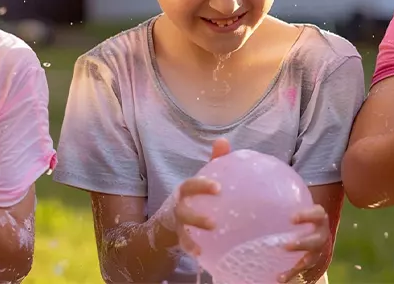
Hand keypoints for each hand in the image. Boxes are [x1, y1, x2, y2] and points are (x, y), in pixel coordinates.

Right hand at [174, 138, 230, 254]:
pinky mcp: (180, 239)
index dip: (202, 186)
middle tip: (213, 223)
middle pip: (183, 212)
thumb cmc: (194, 194)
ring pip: (183, 231)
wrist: (170, 218)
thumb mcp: (202, 178)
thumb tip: (223, 140)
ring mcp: (178, 225)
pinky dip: (192, 248)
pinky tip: (202, 254)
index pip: (191, 186)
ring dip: (194, 237)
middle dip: (196, 218)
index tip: (218, 188)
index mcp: (185, 191)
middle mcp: (179, 207)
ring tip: (209, 242)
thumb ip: (214, 161)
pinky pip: (186, 245)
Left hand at [278, 205, 329, 282]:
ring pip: (310, 259)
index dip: (306, 216)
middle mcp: (321, 234)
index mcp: (319, 217)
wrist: (316, 229)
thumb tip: (254, 191)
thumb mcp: (296, 205)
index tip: (291, 218)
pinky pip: (302, 271)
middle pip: (316, 240)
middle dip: (302, 244)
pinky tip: (280, 278)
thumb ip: (282, 200)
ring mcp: (317, 250)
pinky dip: (291, 275)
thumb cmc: (301, 212)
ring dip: (298, 264)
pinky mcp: (310, 262)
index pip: (317, 214)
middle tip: (287, 246)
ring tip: (283, 271)